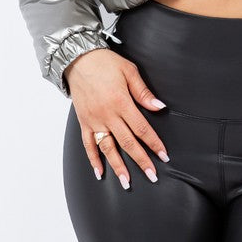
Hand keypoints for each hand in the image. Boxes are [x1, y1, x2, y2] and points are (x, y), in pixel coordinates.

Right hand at [64, 48, 170, 188]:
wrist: (78, 58)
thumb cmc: (105, 63)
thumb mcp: (129, 71)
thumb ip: (143, 92)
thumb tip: (159, 107)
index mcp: (121, 102)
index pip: (141, 128)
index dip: (154, 143)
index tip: (164, 155)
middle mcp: (107, 115)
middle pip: (127, 143)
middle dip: (141, 160)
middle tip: (152, 176)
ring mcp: (94, 120)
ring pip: (108, 148)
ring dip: (118, 166)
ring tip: (127, 182)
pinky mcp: (84, 122)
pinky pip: (88, 144)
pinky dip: (93, 159)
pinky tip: (100, 172)